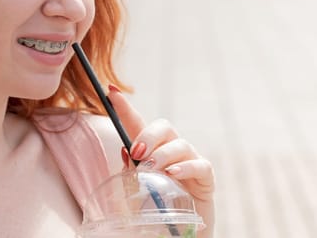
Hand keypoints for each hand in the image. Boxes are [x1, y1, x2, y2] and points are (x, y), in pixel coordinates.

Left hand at [107, 85, 214, 237]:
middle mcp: (173, 152)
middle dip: (148, 135)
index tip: (111, 93)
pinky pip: (199, 165)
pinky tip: (173, 174)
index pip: (138, 124)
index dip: (126, 108)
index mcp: (152, 153)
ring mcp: (191, 162)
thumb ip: (129, 173)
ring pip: (180, 144)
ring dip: (162, 155)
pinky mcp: (206, 178)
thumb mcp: (135, 194)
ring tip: (150, 170)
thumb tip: (125, 151)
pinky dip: (185, 167)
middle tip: (136, 153)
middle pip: (164, 127)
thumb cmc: (156, 211)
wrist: (179, 234)